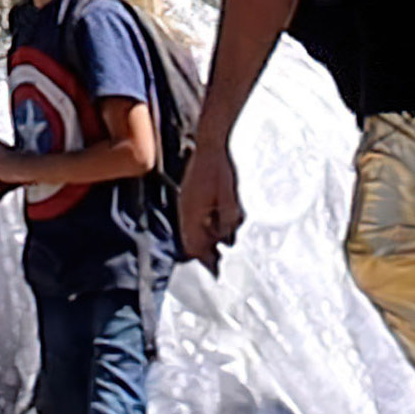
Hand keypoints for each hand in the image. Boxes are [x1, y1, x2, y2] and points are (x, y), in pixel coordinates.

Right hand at [177, 141, 243, 263]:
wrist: (210, 143)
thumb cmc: (220, 168)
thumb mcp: (229, 194)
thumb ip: (228, 217)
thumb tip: (227, 238)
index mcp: (192, 212)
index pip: (193, 245)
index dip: (204, 259)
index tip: (215, 270)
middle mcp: (186, 209)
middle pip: (192, 240)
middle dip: (205, 251)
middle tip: (218, 262)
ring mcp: (186, 202)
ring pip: (193, 229)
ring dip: (206, 238)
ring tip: (221, 244)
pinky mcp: (191, 195)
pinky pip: (195, 218)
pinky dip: (204, 226)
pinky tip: (216, 224)